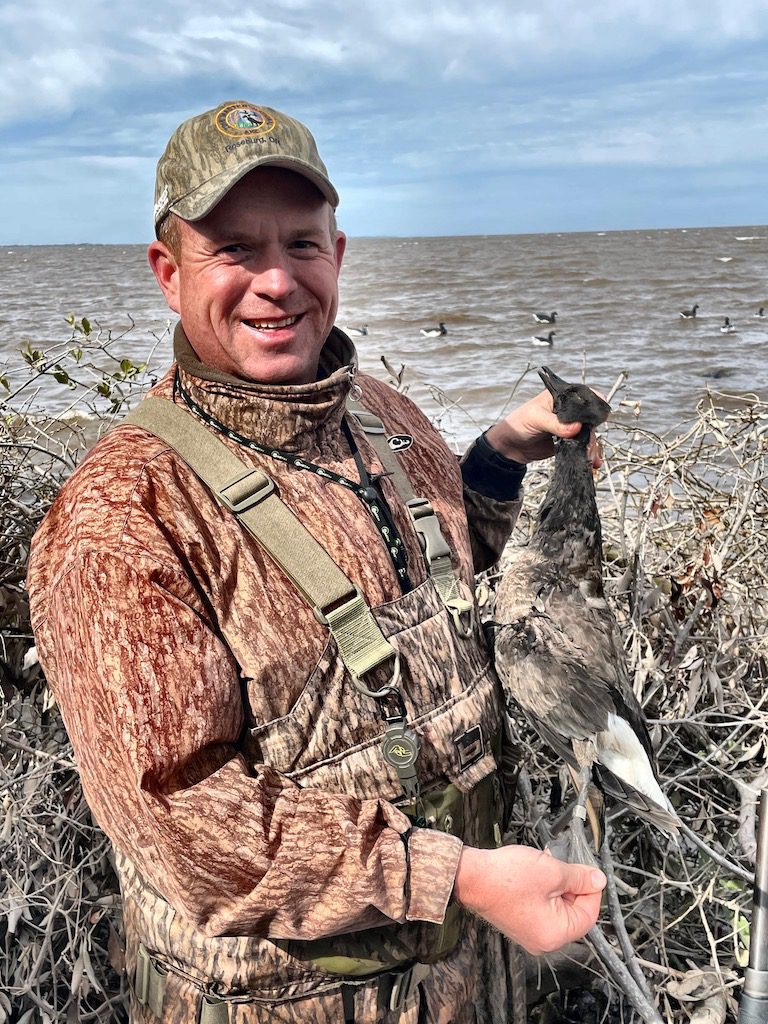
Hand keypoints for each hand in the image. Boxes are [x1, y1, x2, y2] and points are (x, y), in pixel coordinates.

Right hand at [453, 844, 605, 954]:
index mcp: (555, 934)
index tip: (590, 872)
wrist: (472, 876)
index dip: (592, 890)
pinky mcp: (520, 923)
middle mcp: (543, 940)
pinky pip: (542, 908)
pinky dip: (544, 890)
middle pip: (573, 912)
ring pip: (557, 908)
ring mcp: (530, 933)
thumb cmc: (505, 878)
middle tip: (566, 864)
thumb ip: (579, 878)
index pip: (589, 915)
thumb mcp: (552, 872)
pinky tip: (537, 872)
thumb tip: (598, 880)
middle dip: (572, 885)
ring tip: (548, 863)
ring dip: (558, 885)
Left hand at [484, 388, 602, 468]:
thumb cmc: (518, 424)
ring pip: (588, 435)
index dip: (594, 405)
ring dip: (591, 446)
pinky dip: (588, 455)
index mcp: (561, 398)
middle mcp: (568, 411)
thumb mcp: (535, 419)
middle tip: (588, 445)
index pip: (583, 397)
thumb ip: (555, 423)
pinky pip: (582, 447)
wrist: (510, 447)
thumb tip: (576, 428)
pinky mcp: (569, 442)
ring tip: (589, 457)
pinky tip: (592, 463)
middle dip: (592, 433)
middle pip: (589, 419)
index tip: (599, 417)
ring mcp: (570, 427)